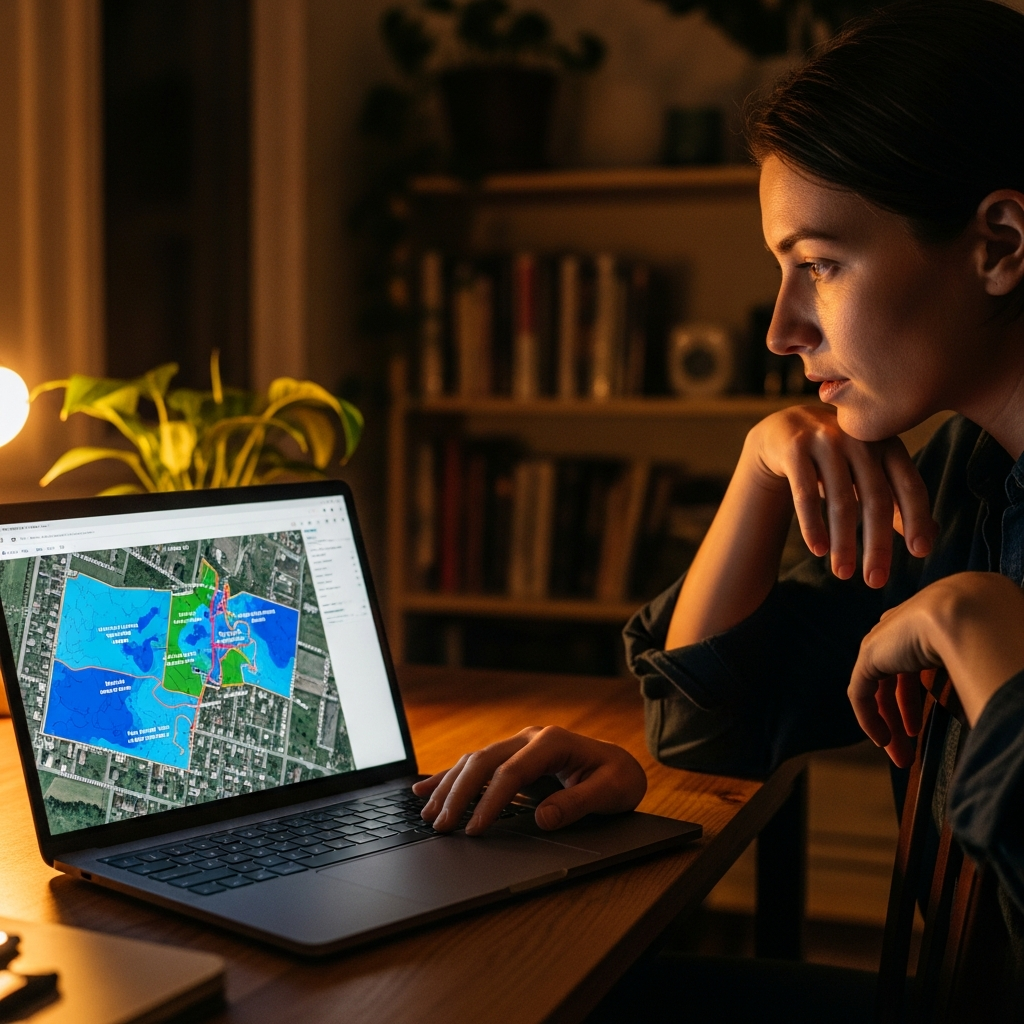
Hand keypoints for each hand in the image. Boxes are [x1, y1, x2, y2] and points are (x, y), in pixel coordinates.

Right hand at [411, 726, 646, 835]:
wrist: (621, 765)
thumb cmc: (618, 779)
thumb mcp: (611, 791)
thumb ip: (577, 803)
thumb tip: (543, 817)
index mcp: (552, 741)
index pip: (511, 772)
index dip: (490, 801)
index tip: (474, 829)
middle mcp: (530, 737)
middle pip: (483, 761)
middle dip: (459, 794)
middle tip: (442, 827)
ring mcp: (519, 743)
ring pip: (474, 760)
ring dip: (449, 786)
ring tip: (429, 815)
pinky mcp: (512, 754)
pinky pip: (475, 763)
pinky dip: (449, 776)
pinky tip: (425, 789)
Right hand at [748, 406, 936, 587]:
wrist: (785, 428)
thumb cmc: (837, 458)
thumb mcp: (869, 471)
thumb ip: (896, 497)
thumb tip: (930, 536)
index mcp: (887, 445)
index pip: (910, 485)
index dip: (917, 519)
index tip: (920, 553)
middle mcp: (860, 440)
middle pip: (876, 499)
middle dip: (878, 545)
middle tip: (876, 582)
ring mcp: (826, 441)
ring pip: (841, 500)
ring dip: (843, 542)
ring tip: (843, 574)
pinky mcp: (794, 449)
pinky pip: (804, 494)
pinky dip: (813, 524)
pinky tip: (818, 550)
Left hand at [849, 572, 1023, 764]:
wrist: (973, 613)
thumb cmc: (997, 632)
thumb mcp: (990, 654)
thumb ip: (983, 674)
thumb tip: (997, 706)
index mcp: (931, 624)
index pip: (916, 666)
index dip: (917, 700)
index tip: (923, 727)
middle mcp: (905, 628)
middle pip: (895, 679)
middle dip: (901, 717)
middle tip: (909, 751)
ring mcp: (886, 639)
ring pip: (878, 688)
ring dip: (888, 725)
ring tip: (901, 756)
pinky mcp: (870, 653)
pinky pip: (861, 692)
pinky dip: (869, 718)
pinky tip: (883, 741)